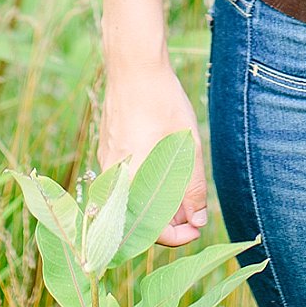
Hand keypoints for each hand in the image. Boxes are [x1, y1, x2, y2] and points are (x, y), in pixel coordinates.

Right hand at [97, 59, 209, 245]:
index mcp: (131, 182)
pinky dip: (148, 186)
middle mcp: (113, 179)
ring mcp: (108, 165)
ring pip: (133, 201)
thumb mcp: (187, 149)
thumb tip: (196, 221)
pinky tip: (168, 170)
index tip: (197, 228)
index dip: (178, 237)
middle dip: (170, 221)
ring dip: (160, 203)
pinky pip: (127, 183)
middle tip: (196, 210)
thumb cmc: (162, 105)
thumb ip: (192, 189)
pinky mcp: (108, 153)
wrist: (133, 69)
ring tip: (185, 187)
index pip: (151, 231)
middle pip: (140, 219)